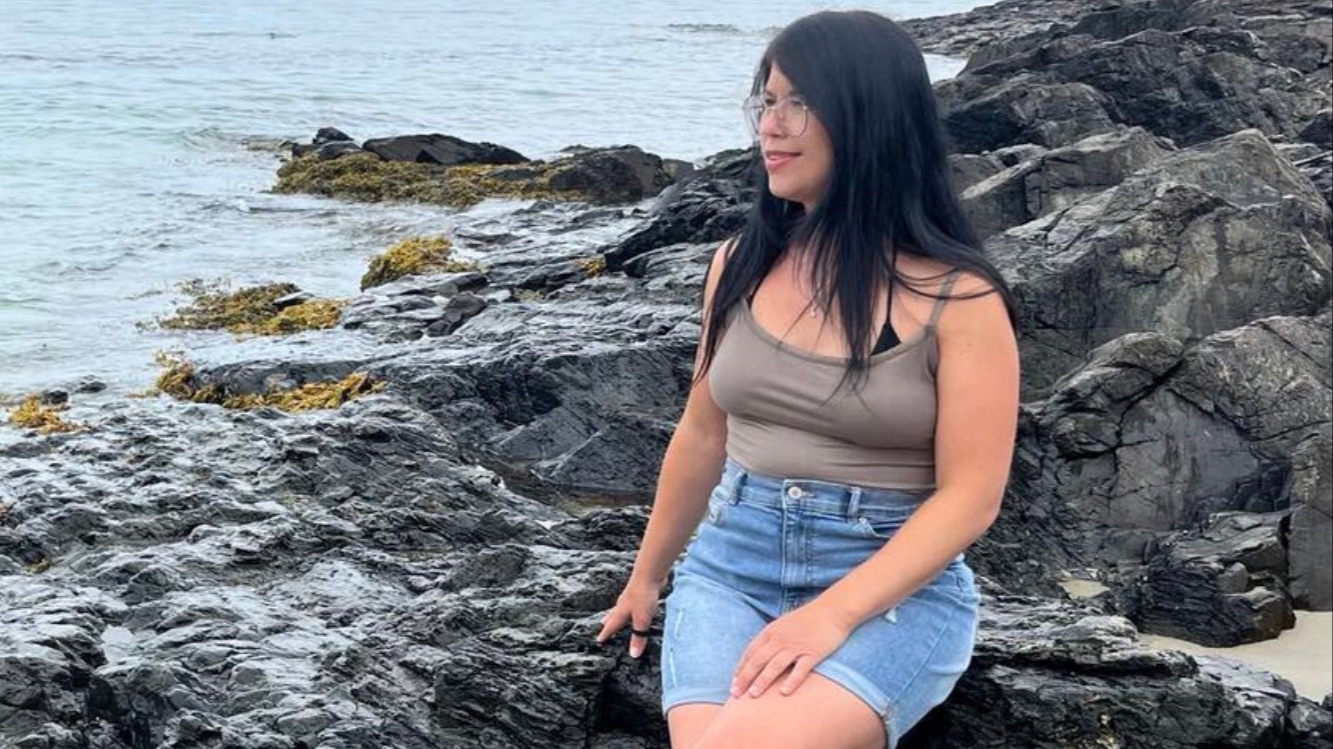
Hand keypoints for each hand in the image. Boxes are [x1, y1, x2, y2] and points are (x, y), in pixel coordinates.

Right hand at [594, 576, 662, 658]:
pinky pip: (632, 601)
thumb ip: (639, 637)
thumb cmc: (643, 594)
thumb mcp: (642, 620)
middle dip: (609, 621)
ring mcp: (631, 596)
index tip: (598, 640)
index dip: (605, 634)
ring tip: (615, 614)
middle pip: (614, 614)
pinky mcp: (640, 591)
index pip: (611, 626)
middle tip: (602, 625)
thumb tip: (634, 655)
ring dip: (617, 612)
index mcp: (621, 612)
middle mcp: (623, 604)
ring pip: (621, 607)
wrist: (650, 572)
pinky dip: (629, 606)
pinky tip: (635, 602)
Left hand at [731, 601, 853, 697]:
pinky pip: (800, 669)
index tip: (734, 682)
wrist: (833, 609)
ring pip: (775, 666)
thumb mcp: (784, 624)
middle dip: (745, 678)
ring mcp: (797, 646)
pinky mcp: (813, 652)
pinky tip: (784, 693)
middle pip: (758, 660)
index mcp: (771, 631)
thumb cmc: (808, 618)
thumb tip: (759, 653)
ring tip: (753, 695)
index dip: (741, 668)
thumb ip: (771, 637)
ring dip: (762, 681)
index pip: (751, 652)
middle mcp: (781, 639)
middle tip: (735, 693)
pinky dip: (792, 681)